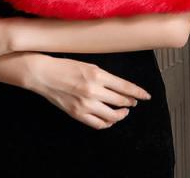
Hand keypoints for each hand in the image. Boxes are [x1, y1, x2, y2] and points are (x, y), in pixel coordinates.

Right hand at [28, 55, 151, 129]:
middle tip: (134, 102)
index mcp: (97, 74)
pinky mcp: (78, 113)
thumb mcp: (88, 65)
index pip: (125, 87)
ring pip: (112, 115)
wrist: (44, 74)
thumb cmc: (65, 66)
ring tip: (124, 111)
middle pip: (121, 101)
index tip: (146, 96)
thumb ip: (104, 76)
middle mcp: (93, 90)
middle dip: (131, 102)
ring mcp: (86, 104)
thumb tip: (119, 87)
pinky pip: (98, 124)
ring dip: (121, 114)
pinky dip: (107, 123)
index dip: (138, 93)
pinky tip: (110, 119)